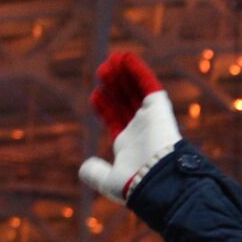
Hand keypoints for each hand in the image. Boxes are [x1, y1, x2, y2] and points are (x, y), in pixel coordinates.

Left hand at [79, 51, 182, 202]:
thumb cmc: (135, 183)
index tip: (96, 95)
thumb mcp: (109, 181)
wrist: (158, 178)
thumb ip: (95, 173)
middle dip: (114, 86)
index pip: (115, 119)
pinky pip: (147, 84)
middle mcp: (140, 129)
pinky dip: (137, 70)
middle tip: (102, 71)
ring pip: (135, 89)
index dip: (105, 107)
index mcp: (128, 144)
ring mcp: (149, 117)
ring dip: (124, 74)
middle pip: (125, 100)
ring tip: (111, 59)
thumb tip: (83, 167)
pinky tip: (126, 57)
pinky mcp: (158, 107)